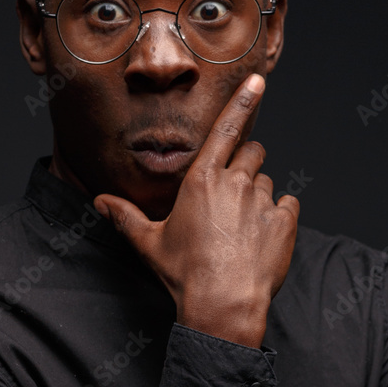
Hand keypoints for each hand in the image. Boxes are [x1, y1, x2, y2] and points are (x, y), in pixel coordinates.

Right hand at [94, 74, 299, 347]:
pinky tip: (263, 236)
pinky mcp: (285, 222)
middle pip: (252, 152)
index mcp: (201, 180)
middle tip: (233, 192)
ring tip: (243, 225)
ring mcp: (264, 201)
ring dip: (259, 194)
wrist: (223, 305)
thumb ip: (125, 217)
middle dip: (245, 163)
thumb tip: (99, 202)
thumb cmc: (184, 274)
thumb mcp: (149, 243)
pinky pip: (288, 205)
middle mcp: (235, 183)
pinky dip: (279, 216)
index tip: (258, 80)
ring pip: (268, 181)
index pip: (226, 129)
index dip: (242, 101)